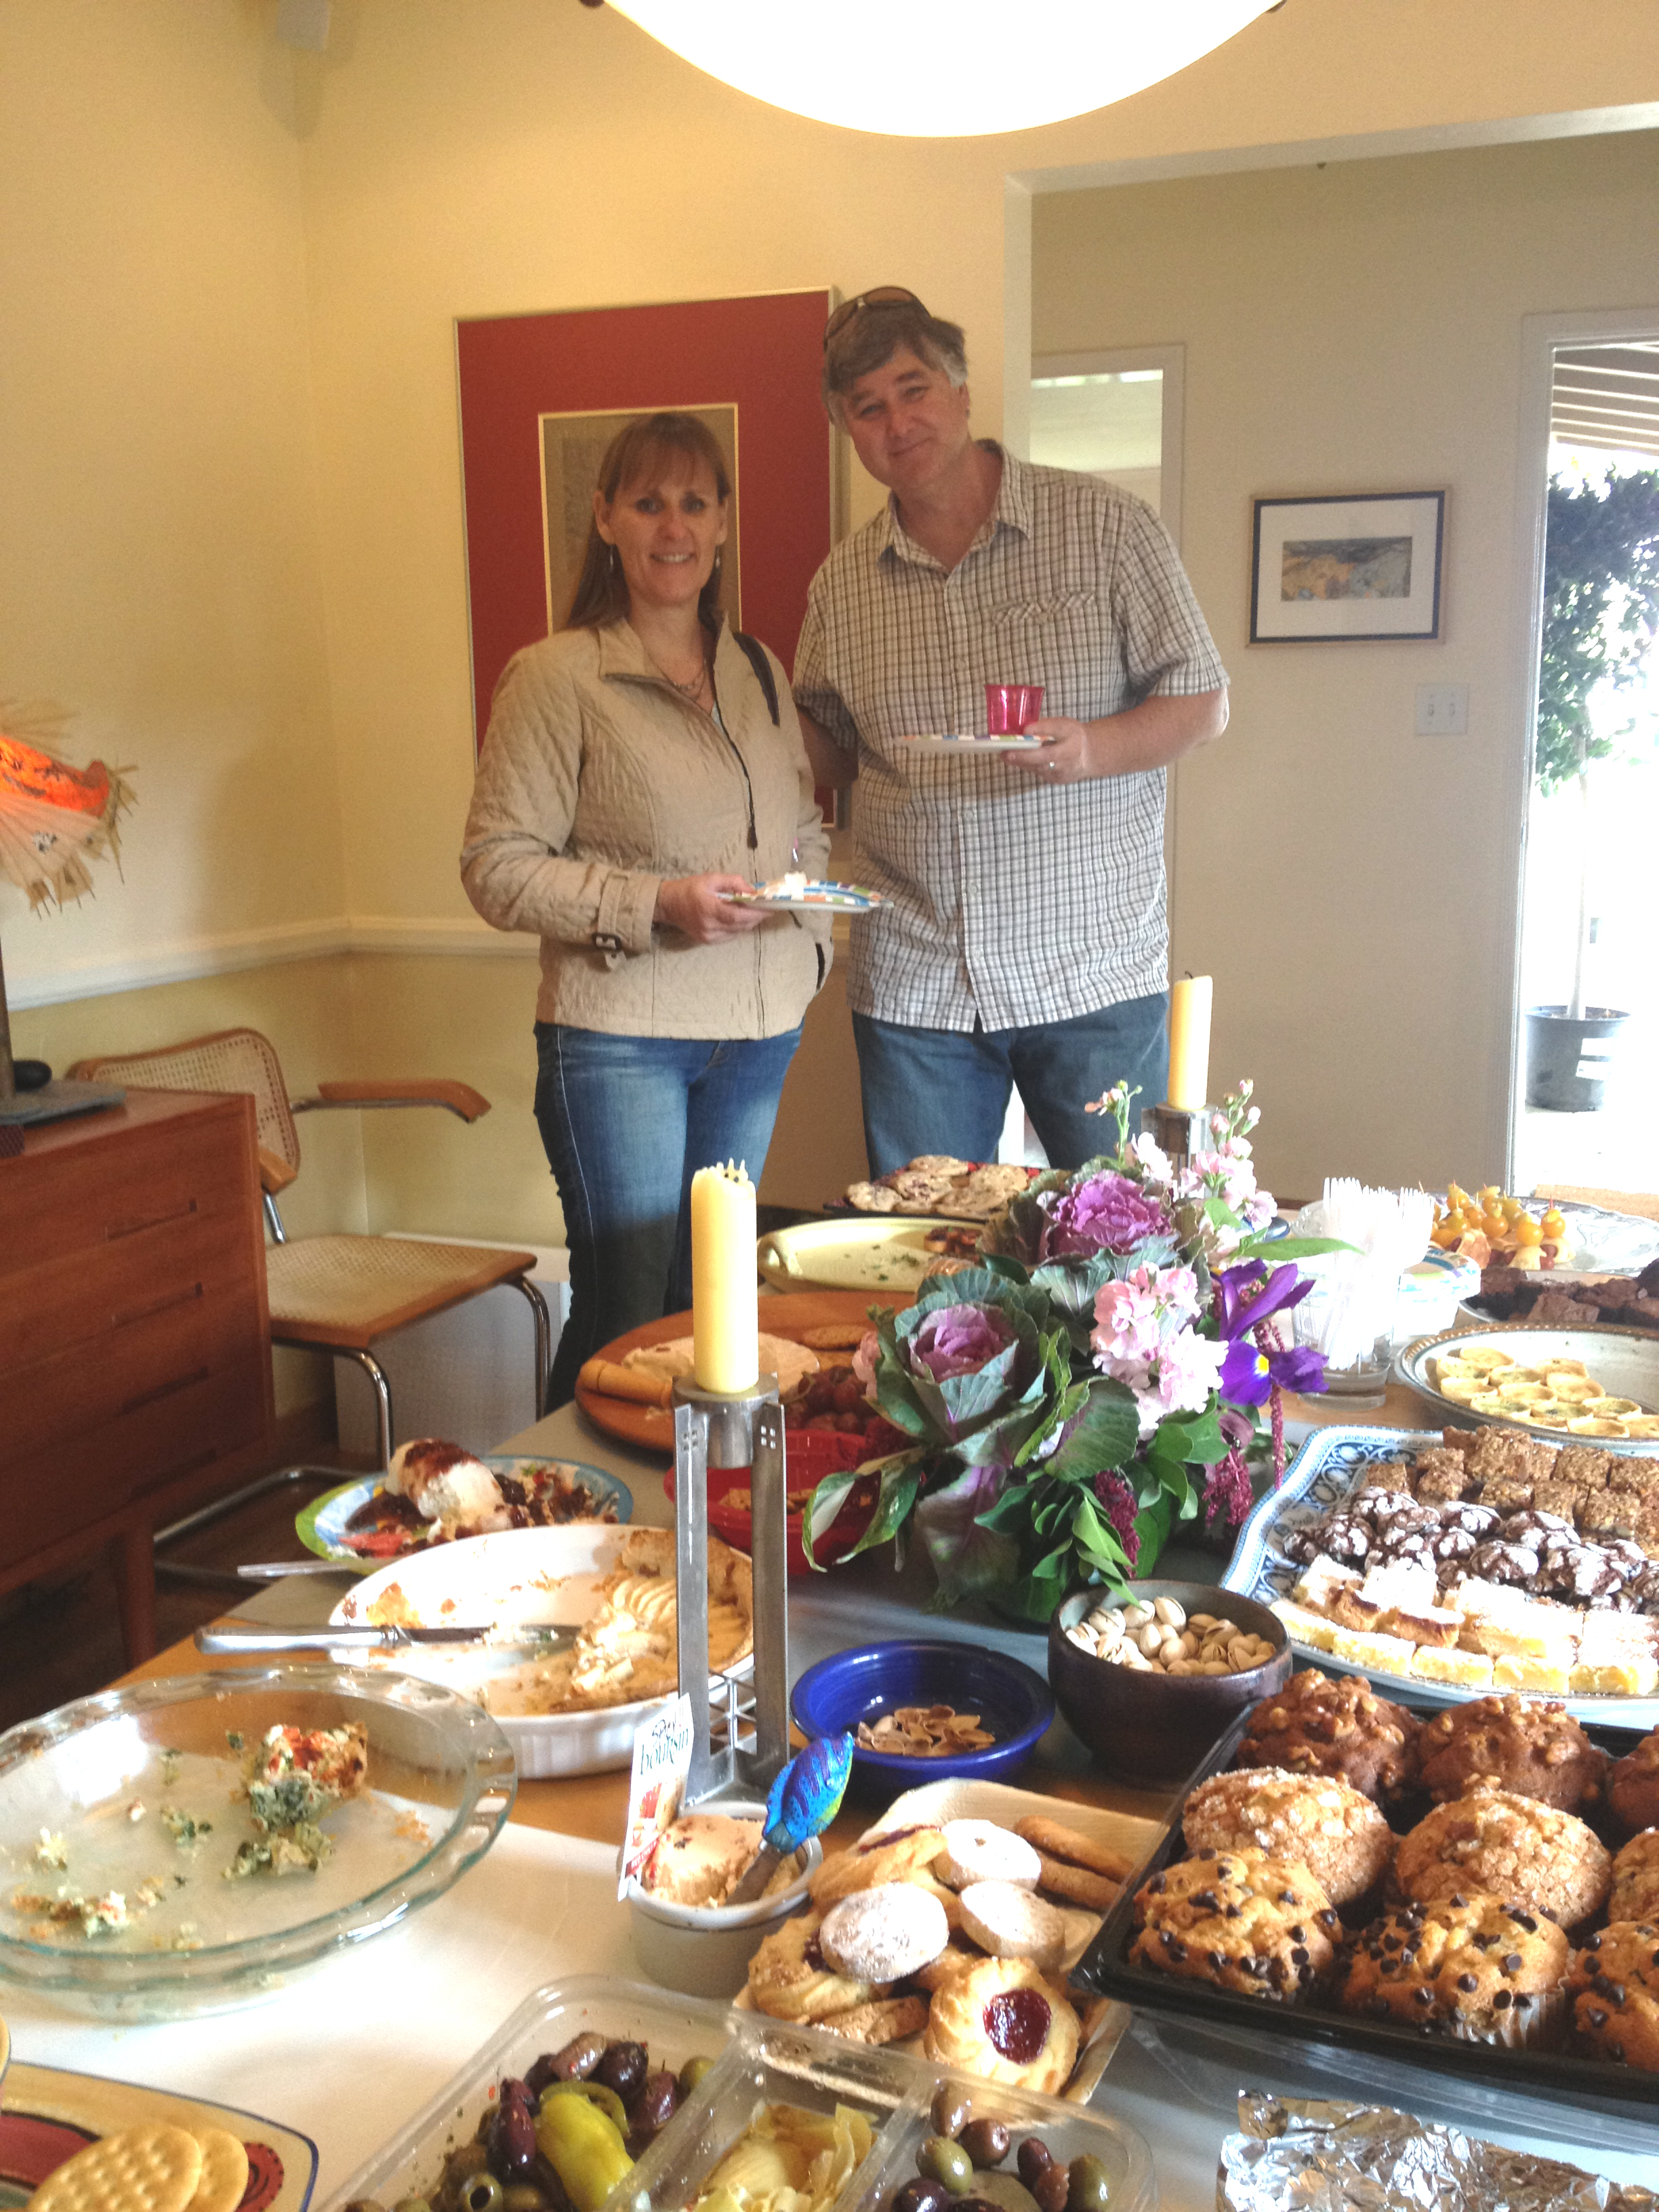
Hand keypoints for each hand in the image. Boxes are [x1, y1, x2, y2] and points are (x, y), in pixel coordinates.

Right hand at [655, 872, 769, 942]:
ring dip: (748, 922)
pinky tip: (740, 918)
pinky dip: (738, 927)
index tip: (771, 909)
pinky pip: (730, 935)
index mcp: (709, 909)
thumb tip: (752, 891)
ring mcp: (708, 936)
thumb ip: (733, 882)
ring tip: (756, 912)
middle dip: (756, 917)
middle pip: (741, 925)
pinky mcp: (707, 941)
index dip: (756, 913)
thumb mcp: (711, 878)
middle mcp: (709, 926)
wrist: (668, 904)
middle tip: (767, 909)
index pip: (738, 915)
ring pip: (737, 932)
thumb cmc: (689, 888)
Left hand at [1003, 715, 1093, 783]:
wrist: (1089, 756)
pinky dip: (1028, 765)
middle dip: (1023, 756)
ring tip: (1004, 754)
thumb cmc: (1073, 736)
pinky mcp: (1057, 780)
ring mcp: (1062, 773)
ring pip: (1038, 767)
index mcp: (1072, 740)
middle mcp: (1068, 759)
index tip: (1022, 735)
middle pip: (1043, 759)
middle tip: (1005, 753)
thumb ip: (1046, 726)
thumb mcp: (1063, 725)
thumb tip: (1025, 731)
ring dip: (1021, 761)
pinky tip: (1018, 759)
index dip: (1036, 739)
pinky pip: (1039, 772)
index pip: (1053, 740)